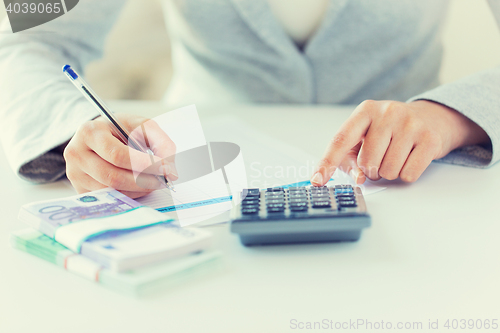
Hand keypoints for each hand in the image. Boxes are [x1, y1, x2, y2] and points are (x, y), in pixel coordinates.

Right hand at [64, 113, 176, 197]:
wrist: (100, 136)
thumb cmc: (121, 129)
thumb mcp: (142, 126)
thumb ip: (160, 142)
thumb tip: (170, 169)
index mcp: (89, 132)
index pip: (118, 155)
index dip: (144, 164)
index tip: (165, 169)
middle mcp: (76, 154)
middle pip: (113, 176)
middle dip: (144, 181)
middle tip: (164, 180)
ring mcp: (75, 174)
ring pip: (112, 190)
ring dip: (139, 189)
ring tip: (154, 181)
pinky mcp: (80, 190)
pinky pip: (109, 198)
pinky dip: (130, 194)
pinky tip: (140, 186)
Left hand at [311, 100, 488, 184]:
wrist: (432, 118)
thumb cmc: (390, 131)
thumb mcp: (366, 136)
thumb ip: (351, 158)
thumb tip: (357, 178)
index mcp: (365, 111)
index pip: (341, 140)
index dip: (327, 162)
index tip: (317, 180)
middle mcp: (388, 113)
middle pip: (367, 162)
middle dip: (371, 170)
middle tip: (380, 159)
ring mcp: (411, 124)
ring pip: (388, 171)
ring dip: (389, 173)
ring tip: (395, 157)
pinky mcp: (430, 139)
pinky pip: (409, 174)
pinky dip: (406, 174)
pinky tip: (410, 159)